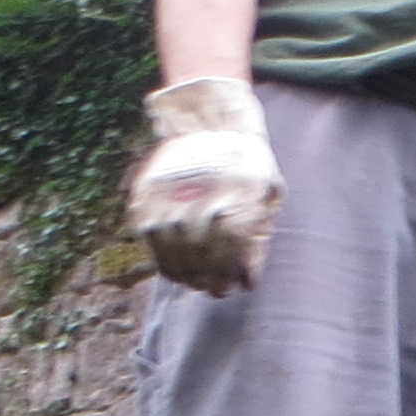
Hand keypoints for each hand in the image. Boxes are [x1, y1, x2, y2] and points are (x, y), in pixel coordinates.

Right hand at [127, 77, 281, 293]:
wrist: (207, 123)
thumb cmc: (246, 163)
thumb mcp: (268, 195)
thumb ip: (259, 238)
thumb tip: (247, 281)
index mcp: (237, 197)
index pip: (229, 249)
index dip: (229, 274)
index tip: (233, 288)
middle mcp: (201, 198)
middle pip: (201, 255)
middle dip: (209, 280)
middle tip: (216, 291)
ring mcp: (170, 197)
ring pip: (173, 251)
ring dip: (186, 275)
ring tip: (196, 283)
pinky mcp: (146, 196)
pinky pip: (151, 240)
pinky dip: (163, 260)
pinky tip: (176, 269)